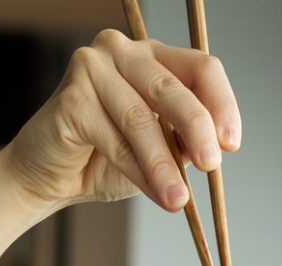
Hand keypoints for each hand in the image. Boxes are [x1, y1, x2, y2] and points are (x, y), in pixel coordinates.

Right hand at [0, 30, 241, 215]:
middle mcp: (123, 51)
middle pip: (172, 88)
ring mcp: (92, 67)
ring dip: (164, 164)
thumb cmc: (105, 159)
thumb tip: (214, 149)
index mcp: (153, 56)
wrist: (50, 178)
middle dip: (196, 129)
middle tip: (213, 165)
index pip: (200, 67)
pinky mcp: (70, 96)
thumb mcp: (160, 150)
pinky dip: (136, 170)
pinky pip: (113, 138)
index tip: (231, 144)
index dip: (221, 104)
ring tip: (178, 199)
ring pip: (141, 119)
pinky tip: (153, 193)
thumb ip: (185, 142)